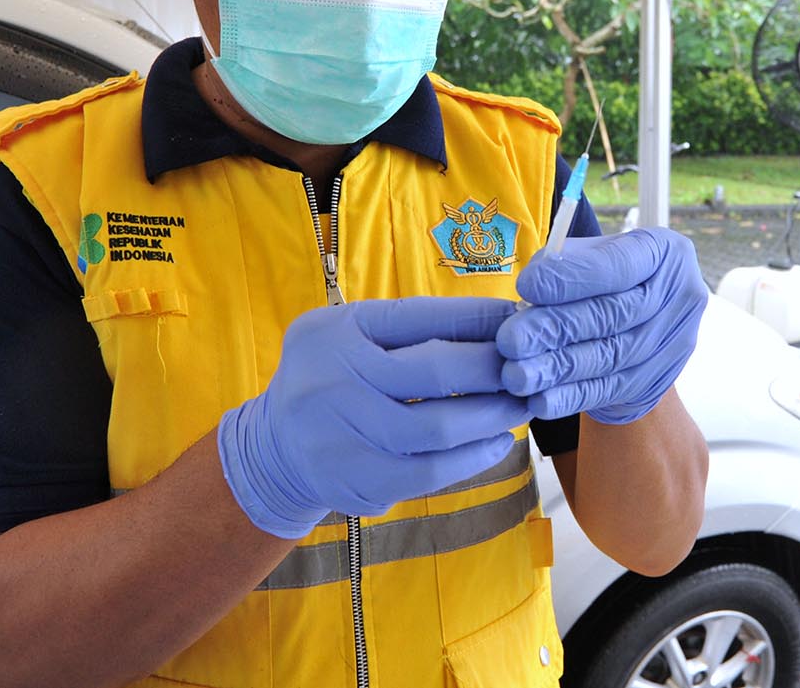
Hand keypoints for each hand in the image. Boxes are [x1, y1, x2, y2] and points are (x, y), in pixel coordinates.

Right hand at [218, 297, 530, 538]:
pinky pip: (429, 473)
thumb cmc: (329, 379)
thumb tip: (495, 323)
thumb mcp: (349, 335)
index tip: (517, 322)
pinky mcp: (357, 482)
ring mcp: (343, 436)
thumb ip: (409, 329)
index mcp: (335, 332)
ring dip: (490, 418)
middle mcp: (333, 379)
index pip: (420, 317)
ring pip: (438, 429)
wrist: (273, 450)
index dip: (477, 318)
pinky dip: (471, 459)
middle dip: (494, 370)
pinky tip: (493, 444)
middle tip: (526, 371)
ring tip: (516, 408)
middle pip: (436, 372)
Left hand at [496, 228, 706, 425]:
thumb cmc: (607, 275)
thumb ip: (566, 260)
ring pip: (607, 357)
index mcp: (664, 253)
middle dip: (555, 328)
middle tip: (510, 339)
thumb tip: (530, 287)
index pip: (616, 265)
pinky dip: (570, 397)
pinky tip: (539, 399)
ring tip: (516, 373)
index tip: (525, 286)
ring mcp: (671, 344)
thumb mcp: (594, 253)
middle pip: (610, 316)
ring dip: (556, 368)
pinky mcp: (653, 380)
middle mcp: (677, 297)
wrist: (643, 320)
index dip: (569, 278)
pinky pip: (607, 390)